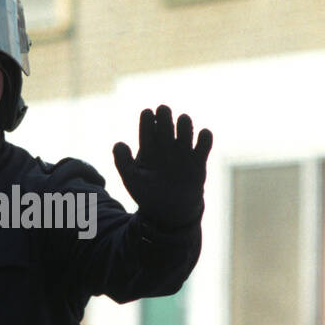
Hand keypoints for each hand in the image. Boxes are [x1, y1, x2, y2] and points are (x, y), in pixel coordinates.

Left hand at [113, 105, 212, 227]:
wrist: (169, 211)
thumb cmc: (148, 193)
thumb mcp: (131, 179)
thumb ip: (122, 161)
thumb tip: (120, 143)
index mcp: (148, 145)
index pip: (148, 122)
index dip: (147, 117)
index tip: (148, 116)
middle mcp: (166, 144)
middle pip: (166, 119)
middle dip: (164, 113)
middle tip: (163, 112)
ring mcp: (182, 150)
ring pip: (185, 125)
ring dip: (184, 122)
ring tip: (181, 125)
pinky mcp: (199, 159)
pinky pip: (205, 140)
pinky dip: (205, 136)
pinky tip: (200, 139)